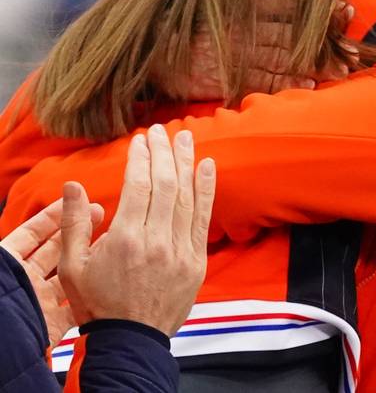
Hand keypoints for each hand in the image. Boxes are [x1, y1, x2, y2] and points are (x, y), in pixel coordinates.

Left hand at [1, 197, 102, 344]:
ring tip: (109, 238)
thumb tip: (40, 216)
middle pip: (54, 250)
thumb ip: (20, 241)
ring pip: (69, 273)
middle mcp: (25, 284)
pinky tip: (107, 272)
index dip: (52, 215)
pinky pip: (76, 302)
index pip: (31, 233)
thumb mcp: (5, 264)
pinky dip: (92, 288)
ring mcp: (40, 304)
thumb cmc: (0, 306)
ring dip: (88, 256)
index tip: (74, 199)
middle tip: (100, 212)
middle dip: (76, 230)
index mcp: (8, 267)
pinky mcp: (54, 325)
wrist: (3, 355)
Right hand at [59, 125, 215, 335]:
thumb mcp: (73, 267)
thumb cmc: (97, 303)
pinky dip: (206, 190)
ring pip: (186, 196)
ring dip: (186, 162)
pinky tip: (207, 166)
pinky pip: (204, 218)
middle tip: (161, 130)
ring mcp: (179, 250)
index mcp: (125, 239)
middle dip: (163, 152)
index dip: (141, 158)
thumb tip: (73, 184)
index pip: (138, 186)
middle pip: (165, 184)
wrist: (130, 341)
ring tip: (185, 136)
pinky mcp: (196, 259)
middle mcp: (156, 241)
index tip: (140, 139)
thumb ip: (74, 223)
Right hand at [151, 0, 357, 99]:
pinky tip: (309, 86)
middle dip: (327, 38)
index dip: (320, 7)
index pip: (290, 4)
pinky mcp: (229, 76)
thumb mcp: (218, 0)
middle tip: (354, 46)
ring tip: (342, 69)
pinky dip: (288, 83)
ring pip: (285, 56)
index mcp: (244, 7)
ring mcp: (239, 53)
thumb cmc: (188, 26)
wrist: (152, 54)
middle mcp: (246, 29)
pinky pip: (264, 80)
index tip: (346, 8)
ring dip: (315, 63)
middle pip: (294, 31)